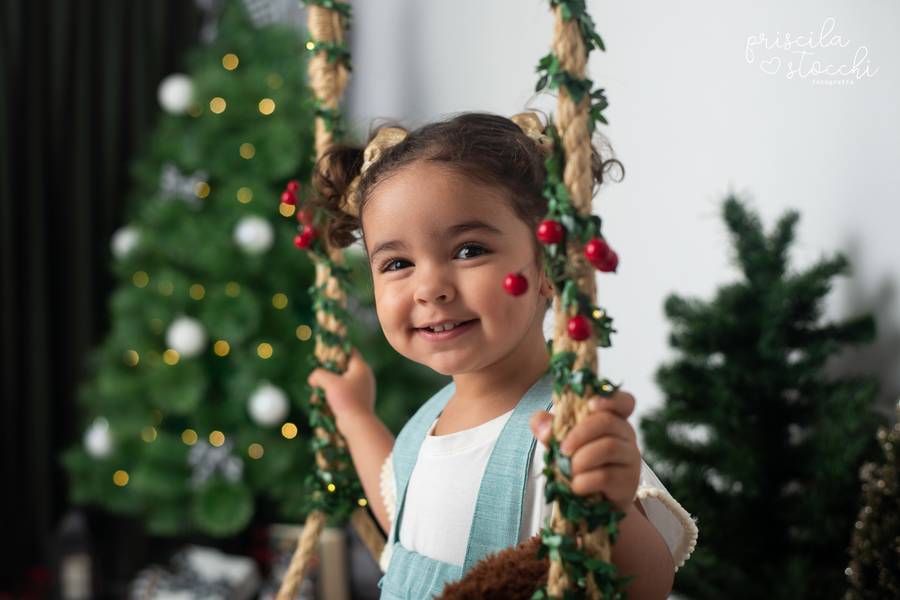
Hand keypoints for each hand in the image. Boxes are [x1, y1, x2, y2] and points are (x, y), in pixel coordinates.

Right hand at [306, 347, 375, 432]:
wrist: (358, 425)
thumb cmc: (346, 400)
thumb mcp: (330, 383)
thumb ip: (319, 374)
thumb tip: (313, 378)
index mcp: (361, 368)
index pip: (350, 351)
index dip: (337, 349)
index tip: (324, 352)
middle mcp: (363, 377)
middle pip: (342, 368)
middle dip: (327, 373)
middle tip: (316, 377)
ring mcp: (361, 390)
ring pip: (339, 383)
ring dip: (325, 388)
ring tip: (315, 395)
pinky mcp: (356, 401)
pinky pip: (341, 394)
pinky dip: (330, 397)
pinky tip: (319, 403)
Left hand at [530, 390, 640, 513]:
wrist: (591, 504)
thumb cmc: (577, 464)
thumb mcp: (559, 443)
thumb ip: (547, 428)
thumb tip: (541, 423)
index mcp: (612, 419)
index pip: (624, 401)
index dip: (611, 399)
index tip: (590, 405)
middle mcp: (626, 435)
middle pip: (608, 422)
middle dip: (580, 434)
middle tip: (562, 450)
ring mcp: (631, 458)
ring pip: (608, 447)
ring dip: (581, 459)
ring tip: (569, 471)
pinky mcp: (629, 482)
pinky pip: (607, 476)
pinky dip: (585, 481)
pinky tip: (576, 486)